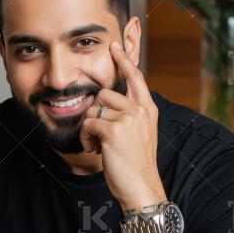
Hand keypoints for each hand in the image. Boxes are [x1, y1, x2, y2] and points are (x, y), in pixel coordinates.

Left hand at [80, 40, 165, 209]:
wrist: (141, 187)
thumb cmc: (136, 164)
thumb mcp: (139, 134)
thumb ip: (129, 115)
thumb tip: (104, 103)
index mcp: (148, 109)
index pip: (135, 77)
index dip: (123, 60)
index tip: (114, 45)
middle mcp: (140, 109)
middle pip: (104, 94)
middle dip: (96, 114)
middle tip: (101, 136)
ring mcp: (127, 118)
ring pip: (93, 110)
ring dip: (89, 129)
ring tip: (99, 145)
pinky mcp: (113, 130)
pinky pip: (87, 124)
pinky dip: (86, 138)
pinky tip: (95, 150)